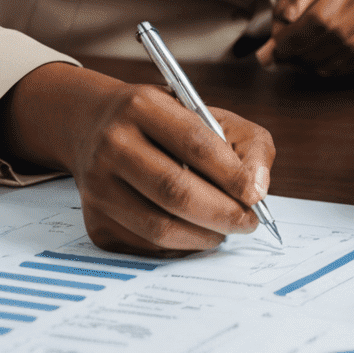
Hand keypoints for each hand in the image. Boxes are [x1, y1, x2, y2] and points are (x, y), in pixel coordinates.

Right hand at [0, 63, 274, 254]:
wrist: (96, 128)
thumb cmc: (166, 124)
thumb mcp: (209, 115)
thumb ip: (248, 144)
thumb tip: (258, 188)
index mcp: (143, 105)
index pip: (194, 143)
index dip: (230, 173)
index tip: (256, 194)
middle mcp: (113, 143)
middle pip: (174, 190)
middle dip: (222, 213)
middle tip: (248, 223)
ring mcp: (98, 185)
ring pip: (159, 226)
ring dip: (203, 235)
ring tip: (224, 229)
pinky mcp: (95, 221)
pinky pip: (145, 245)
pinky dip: (179, 246)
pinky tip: (195, 233)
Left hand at [257, 0, 353, 75]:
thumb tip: (285, 19)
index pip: (320, 18)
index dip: (293, 37)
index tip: (274, 44)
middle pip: (331, 41)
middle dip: (299, 52)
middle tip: (280, 53)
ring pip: (344, 57)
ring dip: (312, 64)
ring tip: (295, 57)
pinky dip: (332, 67)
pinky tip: (317, 60)